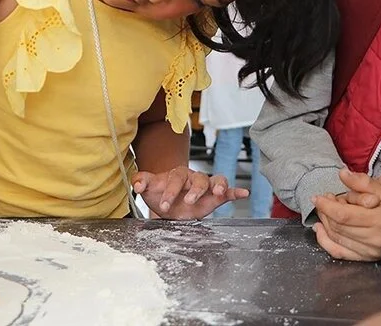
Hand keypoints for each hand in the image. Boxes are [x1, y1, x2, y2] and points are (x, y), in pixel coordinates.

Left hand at [133, 167, 248, 219]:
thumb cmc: (160, 194)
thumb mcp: (149, 189)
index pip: (175, 178)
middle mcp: (193, 178)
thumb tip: (137, 183)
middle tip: (188, 202)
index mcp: (177, 174)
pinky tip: (243, 193)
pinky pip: (228, 191)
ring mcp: (206, 186)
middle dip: (194, 190)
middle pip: (197, 179)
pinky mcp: (216, 196)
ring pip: (214, 180)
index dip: (170, 191)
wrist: (169, 204)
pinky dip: (236, 191)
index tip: (164, 205)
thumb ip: (141, 182)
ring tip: (217, 192)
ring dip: (216, 185)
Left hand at [311, 169, 380, 260]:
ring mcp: (372, 251)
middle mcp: (375, 239)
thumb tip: (342, 174)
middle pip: (337, 226)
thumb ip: (364, 182)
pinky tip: (320, 230)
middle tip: (323, 200)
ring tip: (324, 210)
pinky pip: (341, 253)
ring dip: (325, 224)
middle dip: (325, 212)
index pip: (342, 215)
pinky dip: (326, 242)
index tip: (317, 196)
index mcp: (380, 221)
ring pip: (336, 238)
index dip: (326, 205)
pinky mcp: (370, 258)